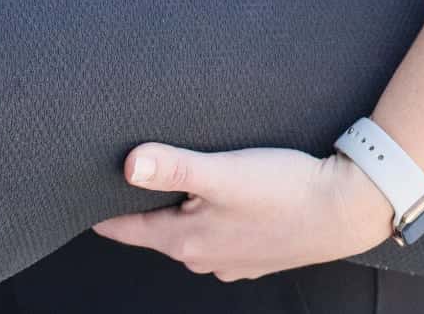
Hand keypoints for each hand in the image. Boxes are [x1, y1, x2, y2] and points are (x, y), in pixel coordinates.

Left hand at [89, 141, 395, 281]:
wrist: (344, 209)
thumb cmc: (284, 189)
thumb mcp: (222, 171)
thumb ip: (174, 166)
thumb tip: (127, 164)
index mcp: (186, 241)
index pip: (127, 228)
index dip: (102, 209)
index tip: (79, 194)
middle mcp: (204, 257)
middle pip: (156, 229)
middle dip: (140, 203)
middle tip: (124, 171)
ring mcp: (231, 259)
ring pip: (189, 230)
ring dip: (179, 208)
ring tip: (173, 176)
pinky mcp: (256, 251)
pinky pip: (219, 232)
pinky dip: (210, 214)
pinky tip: (222, 195)